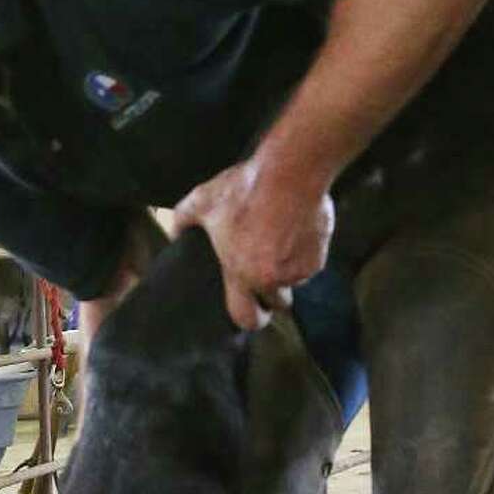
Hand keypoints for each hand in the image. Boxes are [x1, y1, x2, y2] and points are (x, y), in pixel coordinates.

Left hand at [172, 151, 334, 329]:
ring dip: (289, 270)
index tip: (254, 314)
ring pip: (295, 281)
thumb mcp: (204, 200)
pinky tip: (297, 231)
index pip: (246, 318)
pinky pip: (311, 264)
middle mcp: (271, 279)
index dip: (250, 319)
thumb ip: (183, 219)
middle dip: (275, 294)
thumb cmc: (245, 189)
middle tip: (269, 274)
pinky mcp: (318, 258)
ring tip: (282, 242)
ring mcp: (298, 271)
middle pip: (278, 303)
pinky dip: (305, 254)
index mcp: (241, 272)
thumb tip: (175, 233)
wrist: (290, 174)